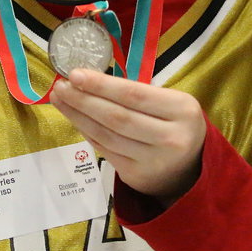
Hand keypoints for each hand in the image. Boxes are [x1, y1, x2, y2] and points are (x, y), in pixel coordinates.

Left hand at [49, 69, 205, 205]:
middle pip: (117, 117)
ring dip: (79, 116)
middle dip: (84, 100)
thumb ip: (139, 94)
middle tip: (60, 86)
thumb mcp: (172, 103)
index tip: (75, 74)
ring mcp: (153, 161)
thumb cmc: (175, 125)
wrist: (191, 169)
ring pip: (107, 136)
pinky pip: (105, 150)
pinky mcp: (137, 176)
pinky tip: (75, 118)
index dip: (102, 85)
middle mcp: (170, 138)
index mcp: (182, 110)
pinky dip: (87, 132)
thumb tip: (89, 80)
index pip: (135, 95)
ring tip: (60, 99)